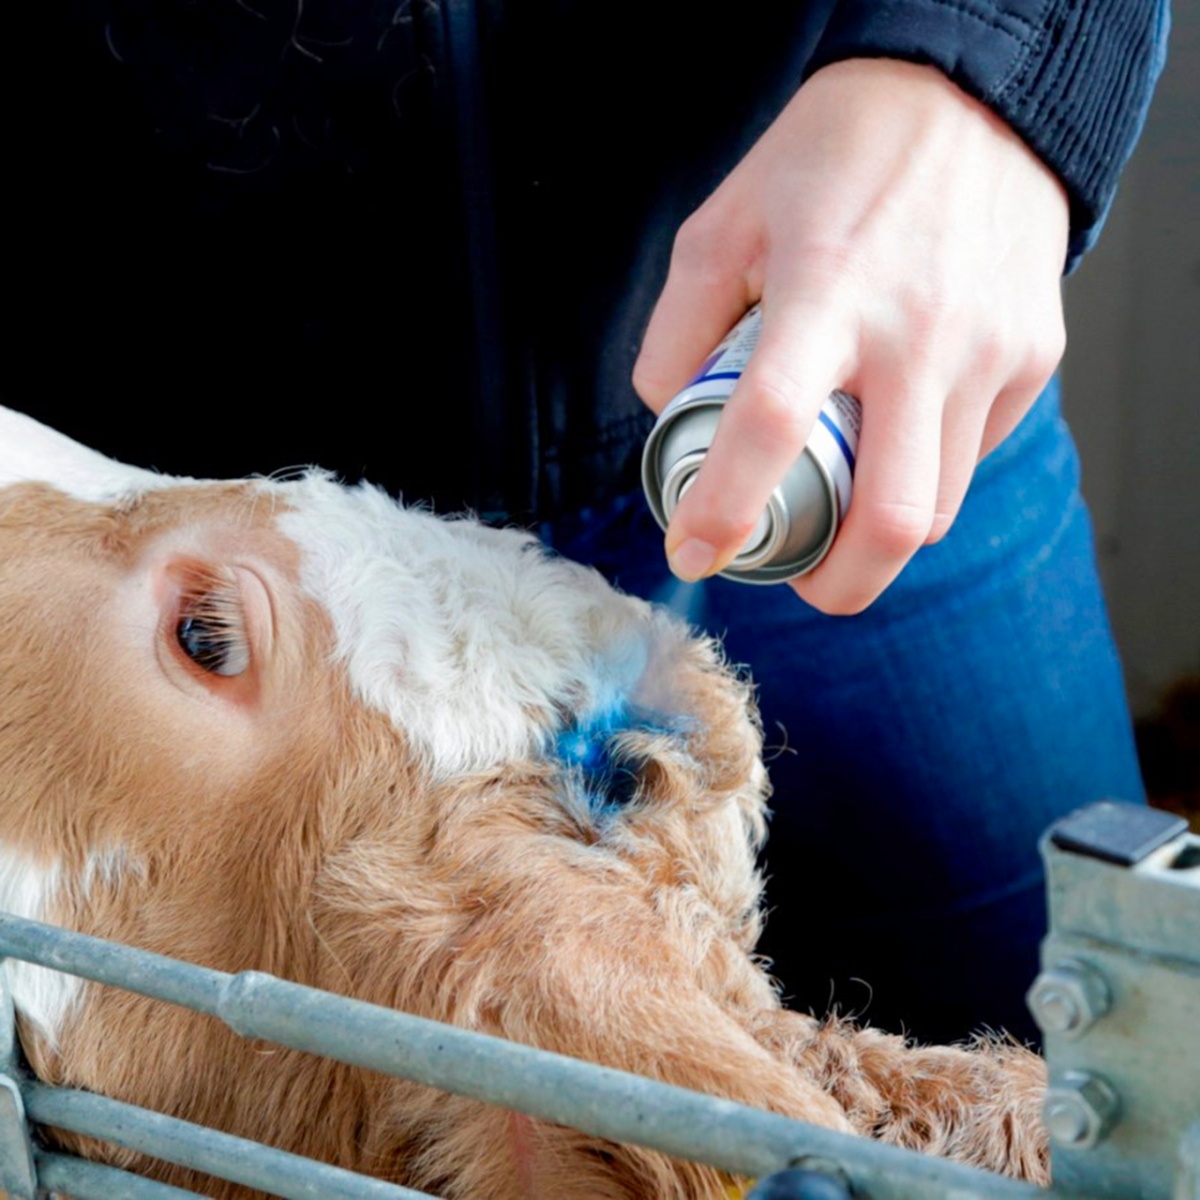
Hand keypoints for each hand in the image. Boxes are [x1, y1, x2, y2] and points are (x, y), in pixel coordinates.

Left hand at [632, 59, 1069, 613]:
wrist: (970, 100)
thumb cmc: (833, 161)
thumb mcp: (723, 224)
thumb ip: (678, 330)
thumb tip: (670, 422)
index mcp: (826, 290)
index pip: (774, 426)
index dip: (726, 509)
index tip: (692, 553)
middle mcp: (919, 332)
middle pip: (893, 519)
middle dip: (837, 583)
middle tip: (798, 579)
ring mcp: (989, 349)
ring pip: (939, 506)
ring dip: (880, 535)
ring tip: (842, 506)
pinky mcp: (1034, 356)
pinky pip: (972, 455)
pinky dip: (925, 473)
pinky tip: (895, 433)